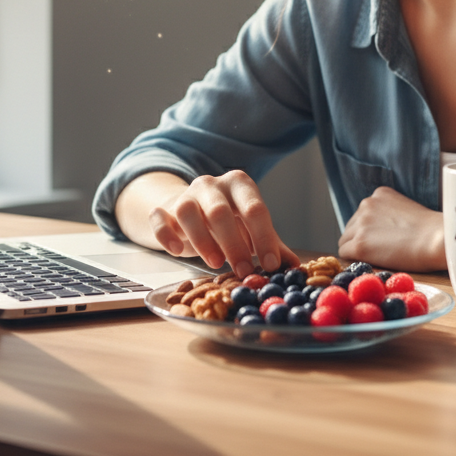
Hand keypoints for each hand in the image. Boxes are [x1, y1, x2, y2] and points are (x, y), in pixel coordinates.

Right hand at [116, 170, 297, 278]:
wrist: (186, 208)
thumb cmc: (226, 221)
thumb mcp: (250, 228)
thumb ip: (271, 244)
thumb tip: (295, 267)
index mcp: (239, 184)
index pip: (254, 208)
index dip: (264, 237)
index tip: (271, 265)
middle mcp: (211, 184)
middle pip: (220, 211)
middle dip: (234, 243)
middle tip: (243, 270)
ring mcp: (185, 194)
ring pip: (188, 211)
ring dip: (202, 239)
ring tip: (215, 263)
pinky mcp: (162, 209)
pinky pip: (159, 218)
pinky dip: (166, 235)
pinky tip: (177, 251)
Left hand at [338, 186, 445, 271]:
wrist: (437, 240)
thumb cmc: (431, 231)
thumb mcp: (407, 210)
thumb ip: (390, 214)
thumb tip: (381, 230)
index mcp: (379, 194)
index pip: (363, 214)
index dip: (371, 229)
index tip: (384, 239)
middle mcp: (366, 204)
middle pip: (352, 226)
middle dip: (362, 238)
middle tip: (381, 251)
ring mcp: (361, 224)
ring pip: (346, 240)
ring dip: (358, 249)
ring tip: (378, 258)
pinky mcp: (359, 245)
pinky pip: (344, 254)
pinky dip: (354, 260)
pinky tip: (371, 263)